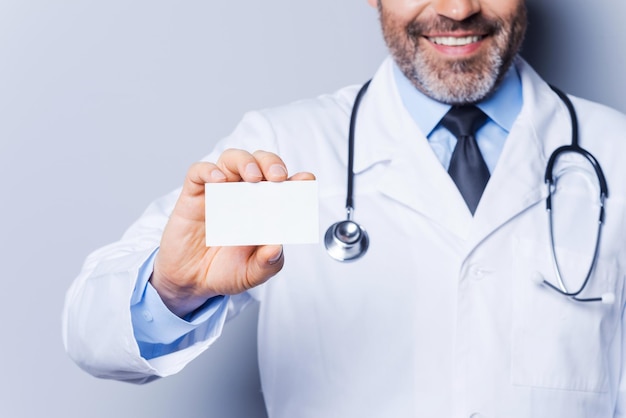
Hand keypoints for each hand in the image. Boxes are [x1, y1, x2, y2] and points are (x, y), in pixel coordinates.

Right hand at [151, 149, 314, 316]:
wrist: (191, 281)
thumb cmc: (225, 271)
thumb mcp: (251, 274)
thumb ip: (267, 264)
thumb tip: (276, 248)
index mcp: (264, 209)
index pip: (283, 186)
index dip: (297, 180)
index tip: (306, 180)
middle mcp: (244, 195)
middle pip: (260, 163)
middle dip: (272, 163)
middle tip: (278, 177)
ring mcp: (219, 192)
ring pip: (232, 159)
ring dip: (246, 162)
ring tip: (253, 177)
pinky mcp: (194, 195)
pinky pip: (199, 172)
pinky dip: (209, 171)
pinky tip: (218, 182)